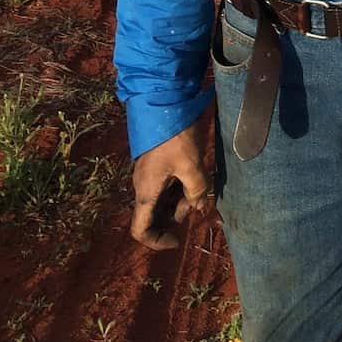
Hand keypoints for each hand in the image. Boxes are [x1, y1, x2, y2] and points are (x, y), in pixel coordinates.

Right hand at [130, 110, 213, 250]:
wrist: (164, 99)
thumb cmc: (175, 135)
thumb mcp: (191, 164)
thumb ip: (196, 190)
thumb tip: (198, 206)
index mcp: (146, 191)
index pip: (140, 230)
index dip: (157, 241)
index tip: (178, 239)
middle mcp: (144, 185)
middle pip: (154, 215)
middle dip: (176, 216)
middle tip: (197, 203)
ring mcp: (150, 172)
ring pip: (163, 199)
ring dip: (181, 200)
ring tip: (202, 186)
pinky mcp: (158, 161)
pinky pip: (167, 183)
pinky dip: (181, 186)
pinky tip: (198, 176)